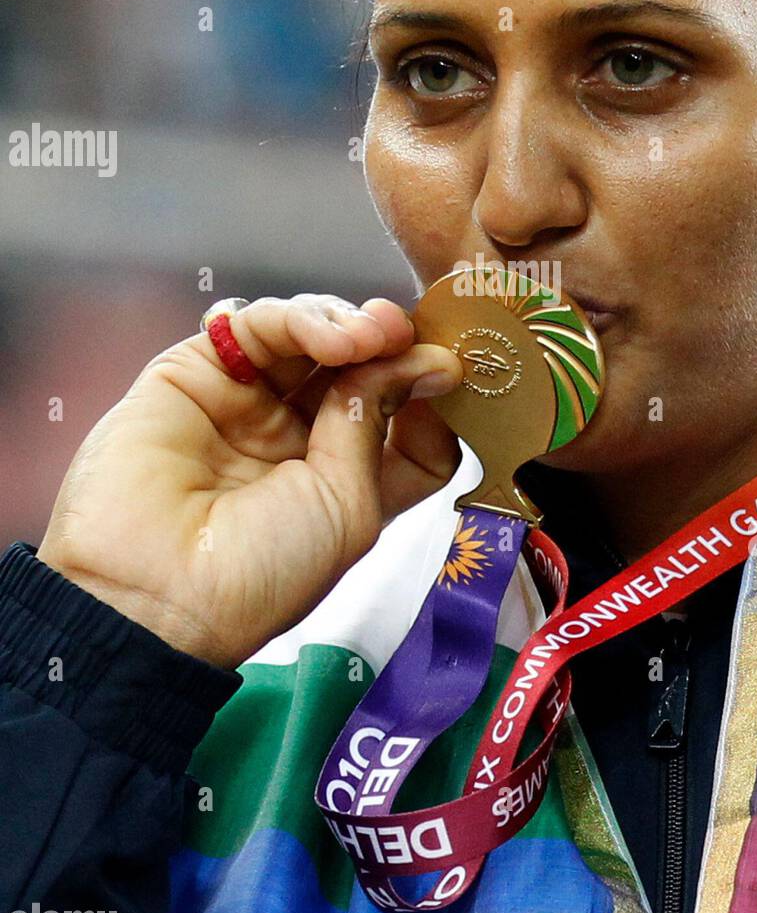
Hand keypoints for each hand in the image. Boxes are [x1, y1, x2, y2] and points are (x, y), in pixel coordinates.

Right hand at [36, 293, 462, 667]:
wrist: (152, 593)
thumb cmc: (263, 573)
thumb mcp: (349, 505)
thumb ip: (376, 422)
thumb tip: (422, 360)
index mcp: (345, 484)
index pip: (406, 421)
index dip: (429, 394)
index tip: (448, 372)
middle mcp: (299, 439)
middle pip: (361, 368)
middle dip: (392, 345)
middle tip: (411, 334)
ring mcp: (249, 402)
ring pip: (311, 338)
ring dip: (350, 326)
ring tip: (370, 336)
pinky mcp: (199, 372)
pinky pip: (255, 328)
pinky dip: (299, 319)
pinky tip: (329, 337)